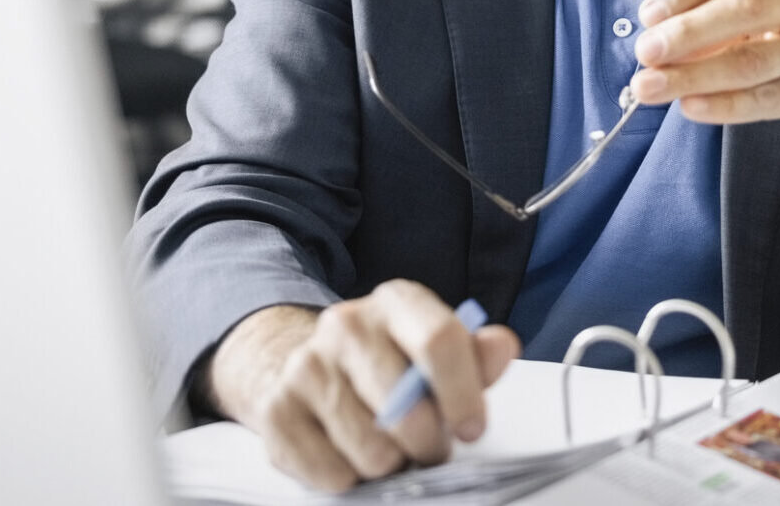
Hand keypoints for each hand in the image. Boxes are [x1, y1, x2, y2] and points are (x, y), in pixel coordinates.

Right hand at [202, 282, 520, 491]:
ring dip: (389, 463)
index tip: (472, 427)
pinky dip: (349, 478)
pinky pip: (330, 473)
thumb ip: (476, 352)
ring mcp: (307, 366)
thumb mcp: (434, 346)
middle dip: (428, 442)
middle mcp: (347, 325)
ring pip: (370, 448)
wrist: (305, 363)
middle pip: (404, 405)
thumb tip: (502, 347)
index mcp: (397, 302)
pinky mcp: (277, 411)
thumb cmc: (386, 361)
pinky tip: (351, 454)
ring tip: (389, 447)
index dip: (463, 393)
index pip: (438, 340)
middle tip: (430, 447)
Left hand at [629, 0, 779, 143]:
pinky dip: (724, 105)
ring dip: (694, 75)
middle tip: (645, 52)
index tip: (647, 15)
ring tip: (651, 87)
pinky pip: (767, 99)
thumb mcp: (778, 3)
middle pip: (741, 7)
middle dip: (686, 30)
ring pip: (751, 59)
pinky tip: (691, 107)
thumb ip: (723, 11)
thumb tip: (656, 35)